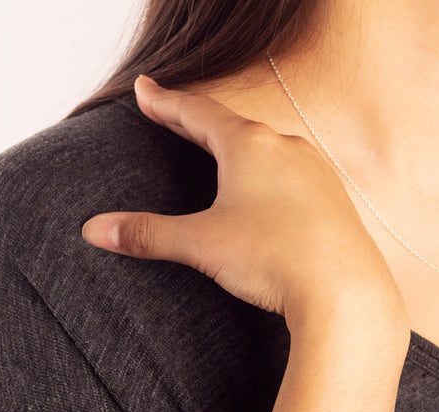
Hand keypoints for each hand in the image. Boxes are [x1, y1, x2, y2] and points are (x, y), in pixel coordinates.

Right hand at [81, 76, 406, 331]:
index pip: (197, 113)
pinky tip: (276, 193)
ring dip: (245, 149)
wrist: (343, 291)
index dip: (166, 104)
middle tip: (179, 115)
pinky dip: (276, 178)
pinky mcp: (336, 201)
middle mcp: (287, 149)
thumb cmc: (274, 260)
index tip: (147, 92)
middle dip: (203, 122)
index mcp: (249, 146)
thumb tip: (95, 230)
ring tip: (227, 151)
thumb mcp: (202, 244)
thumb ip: (149, 234)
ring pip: (272, 151)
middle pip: (235, 127)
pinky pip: (298, 179)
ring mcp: (317, 172)